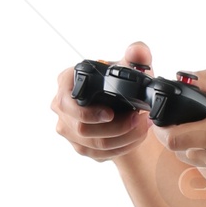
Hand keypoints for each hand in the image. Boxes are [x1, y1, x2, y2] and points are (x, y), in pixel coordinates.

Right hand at [50, 38, 153, 160]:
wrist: (122, 106)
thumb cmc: (121, 83)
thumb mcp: (132, 67)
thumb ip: (137, 55)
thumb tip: (136, 51)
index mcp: (66, 82)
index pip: (66, 102)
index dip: (88, 112)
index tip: (111, 113)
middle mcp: (62, 107)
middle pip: (82, 128)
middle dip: (116, 127)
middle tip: (139, 119)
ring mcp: (68, 129)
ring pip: (94, 144)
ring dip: (124, 138)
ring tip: (143, 127)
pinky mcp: (80, 146)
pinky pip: (100, 154)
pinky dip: (123, 147)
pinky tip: (137, 137)